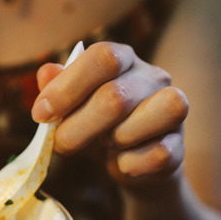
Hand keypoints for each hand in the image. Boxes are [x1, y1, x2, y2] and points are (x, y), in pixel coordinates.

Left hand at [32, 42, 188, 186]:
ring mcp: (173, 108)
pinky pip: (161, 153)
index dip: (67, 87)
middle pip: (116, 96)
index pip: (102, 56)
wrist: (130, 162)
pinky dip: (133, 163)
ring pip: (154, 115)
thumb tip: (47, 73)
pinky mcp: (180, 144)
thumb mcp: (70, 106)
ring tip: (104, 145)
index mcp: (122, 58)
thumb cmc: (95, 125)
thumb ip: (56, 88)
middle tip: (60, 143)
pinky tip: (122, 163)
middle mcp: (153, 76)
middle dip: (78, 127)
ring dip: (116, 139)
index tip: (40, 114)